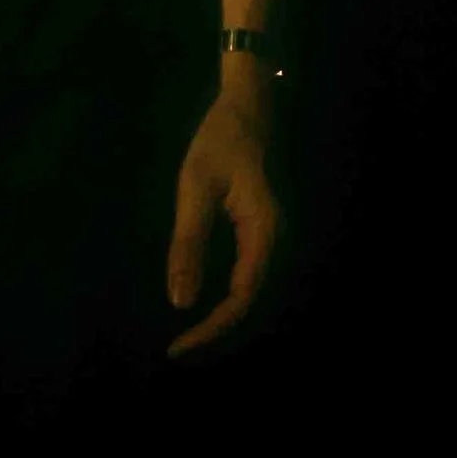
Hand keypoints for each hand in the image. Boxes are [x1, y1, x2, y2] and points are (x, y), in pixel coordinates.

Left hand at [165, 93, 280, 357]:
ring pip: (254, 297)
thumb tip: (180, 303)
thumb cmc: (221, 139)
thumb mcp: (195, 186)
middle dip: (217, 332)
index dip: (212, 330)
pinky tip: (206, 309)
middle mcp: (278, 244)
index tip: (177, 348)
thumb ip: (188, 243)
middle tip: (178, 351)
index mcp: (265, 233)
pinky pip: (252, 280)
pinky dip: (230, 302)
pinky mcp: (267, 237)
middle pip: (252, 306)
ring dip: (224, 321)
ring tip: (189, 340)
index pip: (241, 299)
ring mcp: (276, 241)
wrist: (251, 105)